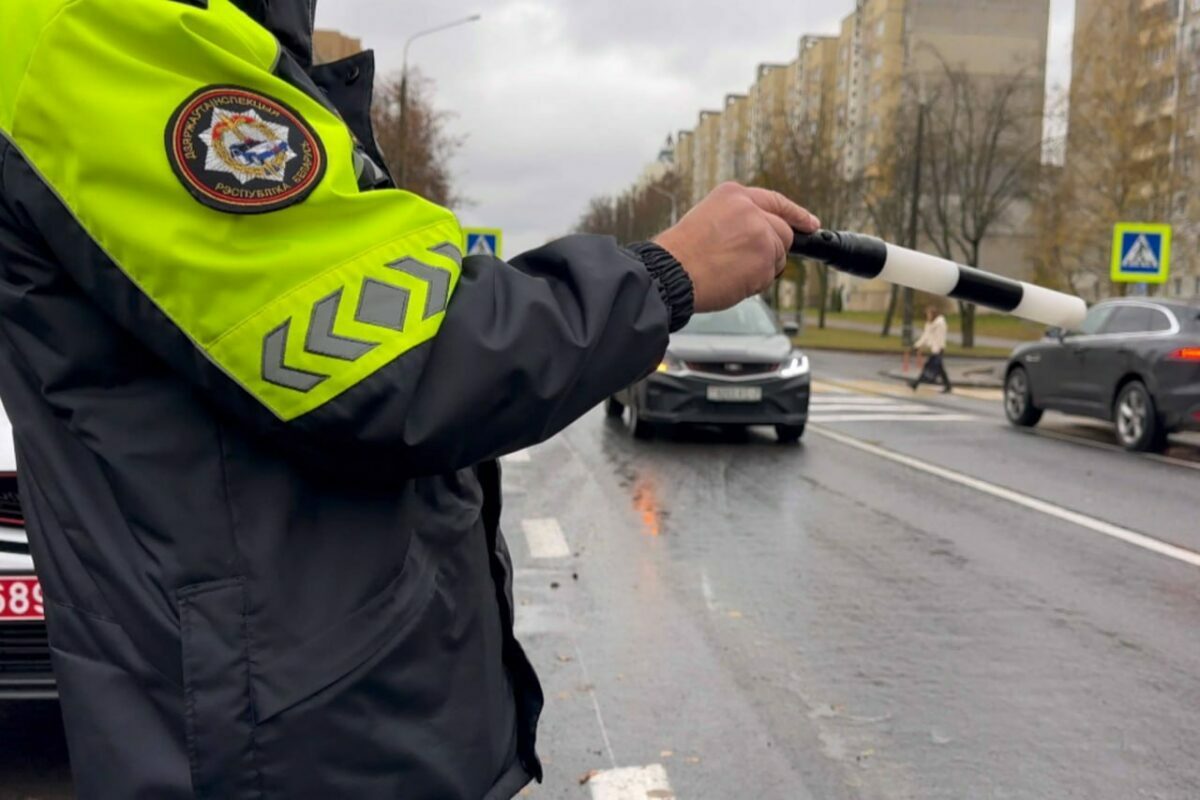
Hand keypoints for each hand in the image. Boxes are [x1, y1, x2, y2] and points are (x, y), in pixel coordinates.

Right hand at [653, 183, 819, 312]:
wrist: (671, 272)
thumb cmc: (681, 253)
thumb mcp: (707, 218)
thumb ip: (737, 220)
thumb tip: (764, 235)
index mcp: (735, 195)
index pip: (775, 201)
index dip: (796, 214)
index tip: (811, 223)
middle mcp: (752, 210)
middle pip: (783, 232)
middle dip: (772, 250)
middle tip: (749, 264)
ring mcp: (762, 234)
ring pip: (778, 257)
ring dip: (761, 269)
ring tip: (729, 271)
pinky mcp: (765, 259)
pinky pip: (770, 276)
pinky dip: (755, 283)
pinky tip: (731, 280)